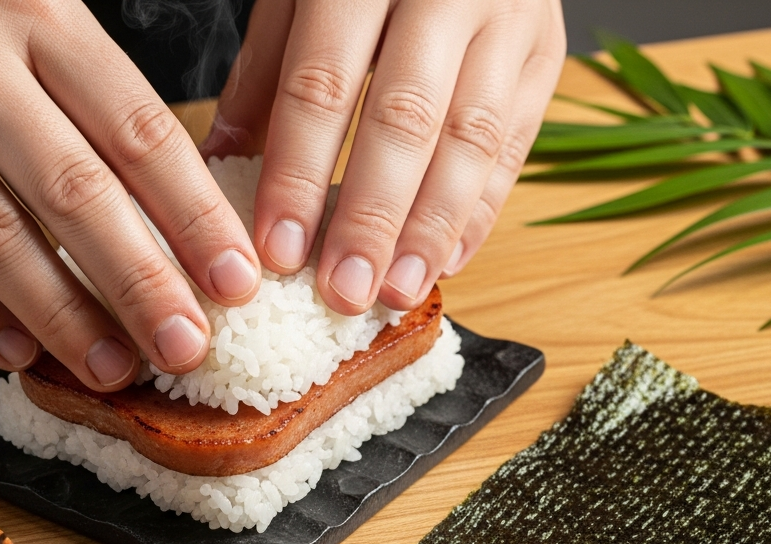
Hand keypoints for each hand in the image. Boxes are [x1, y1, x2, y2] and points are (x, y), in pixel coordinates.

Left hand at [202, 0, 565, 314]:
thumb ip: (268, 69)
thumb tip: (222, 161)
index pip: (325, 83)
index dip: (298, 172)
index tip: (277, 248)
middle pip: (407, 118)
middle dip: (371, 216)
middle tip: (343, 290)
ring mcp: (510, 21)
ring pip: (473, 139)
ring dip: (433, 229)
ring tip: (396, 290)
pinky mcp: (548, 52)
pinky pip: (518, 143)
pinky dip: (482, 210)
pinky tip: (448, 260)